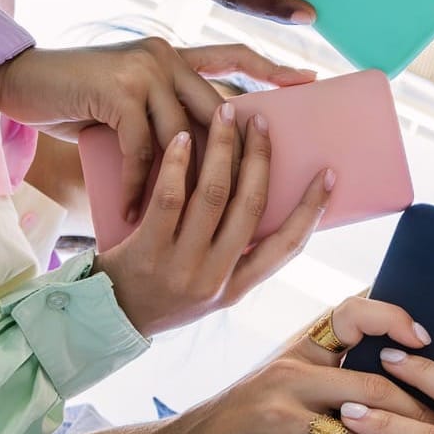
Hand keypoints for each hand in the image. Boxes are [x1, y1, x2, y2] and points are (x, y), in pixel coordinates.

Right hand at [0, 38, 315, 225]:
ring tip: (178, 225)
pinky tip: (129, 213)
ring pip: (183, 138)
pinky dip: (135, 186)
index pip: (232, 55)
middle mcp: (167, 56)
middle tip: (251, 200)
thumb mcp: (129, 101)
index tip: (308, 81)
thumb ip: (165, 112)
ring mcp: (145, 70)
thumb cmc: (75, 99)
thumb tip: (208, 153)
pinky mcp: (119, 90)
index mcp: (175, 56)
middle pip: (219, 111)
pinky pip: (142, 150)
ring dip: (178, 187)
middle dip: (238, 157)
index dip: (270, 67)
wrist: (18, 81)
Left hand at [96, 103, 326, 333]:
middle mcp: (215, 278)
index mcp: (236, 287)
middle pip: (250, 207)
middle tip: (261, 122)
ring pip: (213, 196)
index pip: (287, 246)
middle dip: (260, 158)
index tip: (327, 174)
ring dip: (223, 149)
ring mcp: (181, 266)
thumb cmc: (160, 294)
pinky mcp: (147, 252)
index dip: (311, 209)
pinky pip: (168, 199)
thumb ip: (234, 256)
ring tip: (225, 113)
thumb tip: (257, 201)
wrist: (106, 321)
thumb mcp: (208, 288)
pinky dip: (179, 164)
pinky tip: (183, 138)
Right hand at [139, 297, 433, 433]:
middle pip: (375, 389)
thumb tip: (388, 388)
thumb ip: (320, 380)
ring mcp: (278, 419)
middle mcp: (290, 377)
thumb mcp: (271, 387)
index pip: (351, 314)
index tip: (428, 341)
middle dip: (422, 421)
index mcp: (295, 353)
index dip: (394, 318)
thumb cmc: (229, 429)